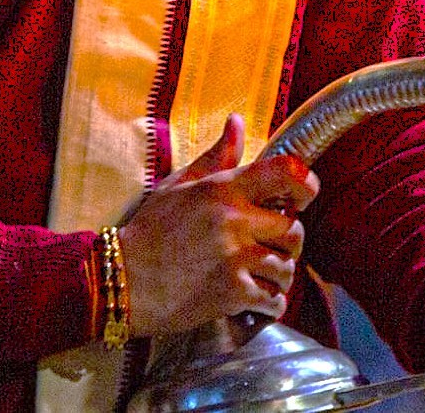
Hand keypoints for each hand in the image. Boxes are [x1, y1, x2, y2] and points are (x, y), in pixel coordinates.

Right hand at [117, 114, 318, 335]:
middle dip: (290, 240)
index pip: (285, 173)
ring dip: (280, 274)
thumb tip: (237, 121)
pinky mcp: (230, 294)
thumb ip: (217, 156)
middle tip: (276, 246)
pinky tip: (258, 300)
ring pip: (286, 267)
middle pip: (293, 228)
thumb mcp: (179, 185)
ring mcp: (234, 259)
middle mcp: (234, 221)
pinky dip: (271, 303)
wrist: (118, 281)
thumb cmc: (149, 231)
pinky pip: (273, 299)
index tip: (305, 195)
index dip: (306, 183)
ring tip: (265, 276)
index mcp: (224, 189)